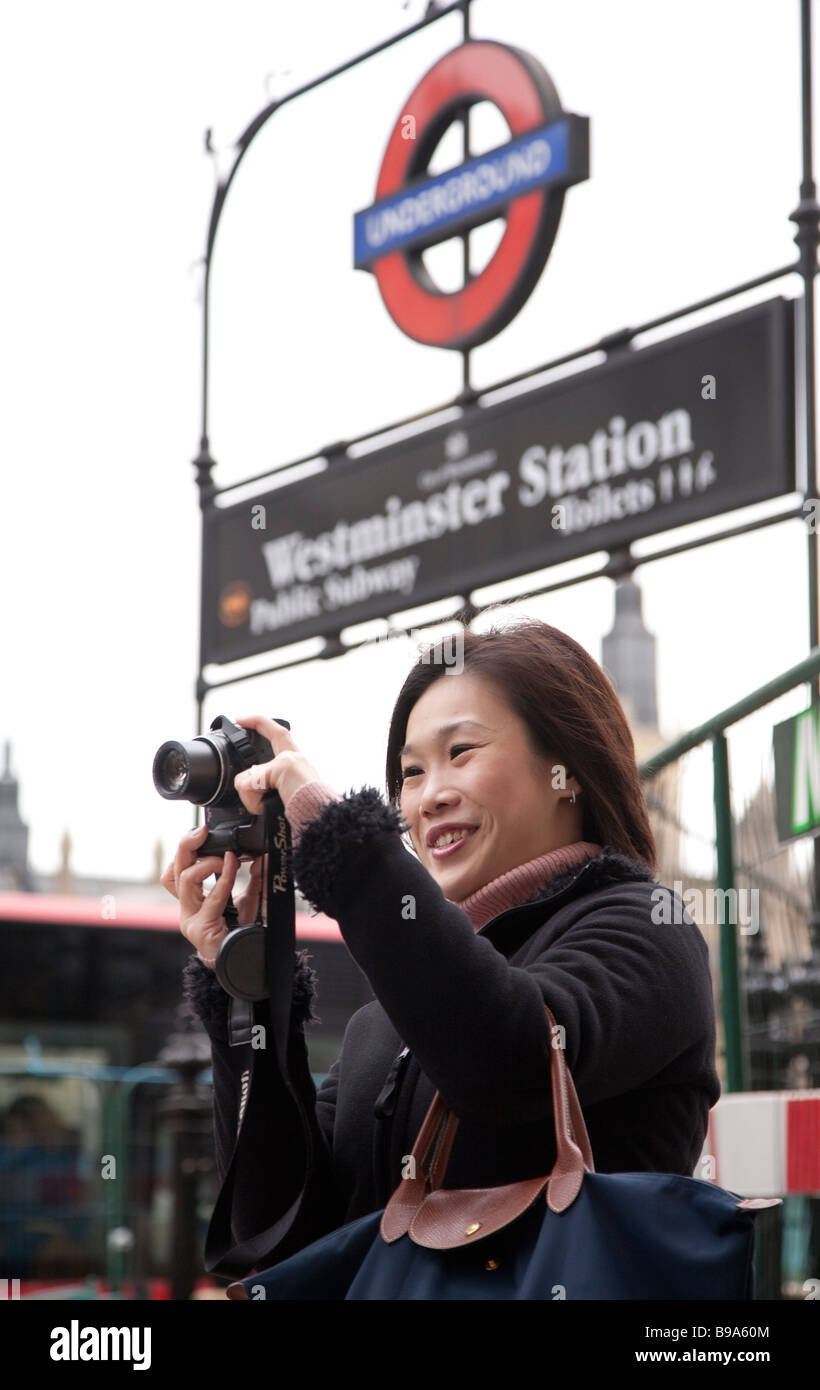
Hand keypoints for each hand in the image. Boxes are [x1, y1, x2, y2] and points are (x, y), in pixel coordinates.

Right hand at [161, 826, 267, 963]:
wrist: (247, 963)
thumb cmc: (243, 934)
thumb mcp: (250, 900)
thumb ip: (255, 878)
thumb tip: (262, 856)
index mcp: (193, 901)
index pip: (175, 871)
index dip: (185, 849)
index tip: (203, 832)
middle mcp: (187, 909)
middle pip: (173, 871)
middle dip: (186, 846)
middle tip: (202, 832)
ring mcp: (191, 919)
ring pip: (184, 879)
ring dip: (207, 862)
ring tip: (225, 858)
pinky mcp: (201, 928)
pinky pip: (211, 896)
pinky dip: (223, 877)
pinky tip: (231, 866)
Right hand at [233, 714, 322, 813]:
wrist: (315, 820)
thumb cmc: (310, 792)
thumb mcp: (283, 769)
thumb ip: (258, 772)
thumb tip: (245, 784)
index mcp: (290, 754)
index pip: (272, 730)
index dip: (256, 721)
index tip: (239, 720)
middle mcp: (283, 770)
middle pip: (253, 764)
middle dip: (247, 774)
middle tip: (249, 784)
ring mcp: (276, 788)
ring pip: (248, 785)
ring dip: (250, 794)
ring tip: (263, 801)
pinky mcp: (271, 805)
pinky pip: (251, 802)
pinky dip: (253, 806)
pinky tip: (261, 809)